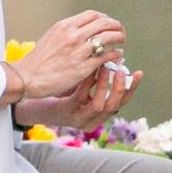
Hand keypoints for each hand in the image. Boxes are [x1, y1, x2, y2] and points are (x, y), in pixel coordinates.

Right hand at [11, 11, 126, 100]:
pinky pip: (106, 56)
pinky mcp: (83, 67)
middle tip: (120, 32)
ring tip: (121, 41)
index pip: (93, 15)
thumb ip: (68, 32)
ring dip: (119, 38)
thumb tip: (83, 30)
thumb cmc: (38, 60)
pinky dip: (116, 54)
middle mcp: (73, 35)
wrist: (28, 77)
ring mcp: (79, 51)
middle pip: (104, 23)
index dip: (105, 18)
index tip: (109, 24)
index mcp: (65, 26)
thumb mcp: (51, 37)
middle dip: (116, 26)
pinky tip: (117, 55)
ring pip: (108, 37)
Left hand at [29, 63, 143, 131]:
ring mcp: (78, 116)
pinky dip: (87, 83)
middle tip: (122, 69)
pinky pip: (80, 98)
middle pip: (115, 105)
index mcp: (98, 112)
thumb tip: (114, 53)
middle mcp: (91, 118)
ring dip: (105, 84)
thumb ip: (97, 73)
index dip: (132, 88)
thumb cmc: (58, 85)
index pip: (122, 101)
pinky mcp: (65, 111)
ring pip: (100, 104)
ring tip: (105, 66)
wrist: (32, 94)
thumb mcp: (80, 81)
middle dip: (121, 86)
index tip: (139, 72)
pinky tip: (88, 70)